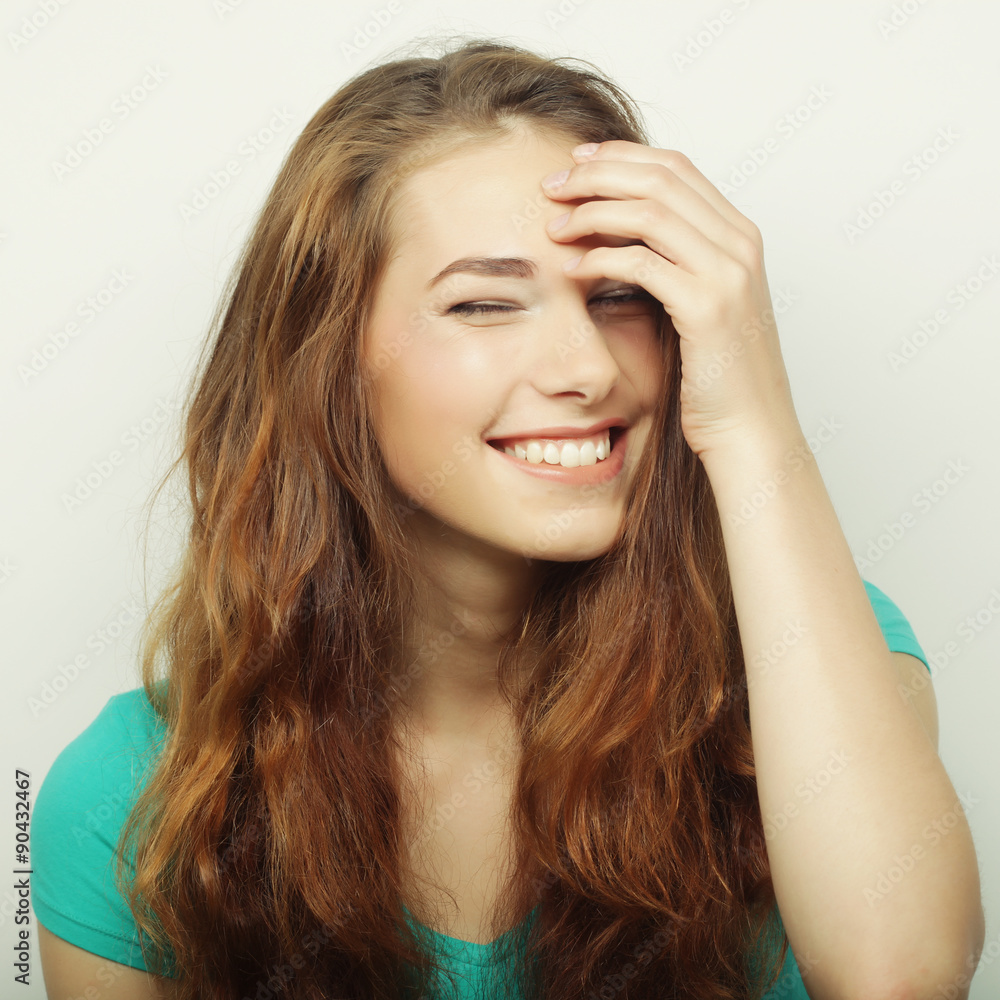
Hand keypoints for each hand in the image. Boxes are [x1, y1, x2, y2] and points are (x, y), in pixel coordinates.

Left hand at [542, 140, 801, 462]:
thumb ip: (675, 262)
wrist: (750, 428)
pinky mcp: (706, 308)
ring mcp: (727, 273)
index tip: (577, 163)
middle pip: (659, 177)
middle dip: (598, 174)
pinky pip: (642, 263)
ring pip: (648, 211)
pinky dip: (600, 258)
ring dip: (592, 212)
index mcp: (739, 234)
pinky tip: (572, 268)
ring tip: (554, 227)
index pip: (676, 167)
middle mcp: (739, 243)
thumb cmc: (718, 375)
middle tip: (553, 187)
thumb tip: (620, 233)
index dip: (621, 156)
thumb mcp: (701, 304)